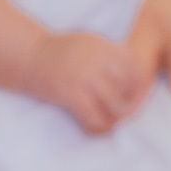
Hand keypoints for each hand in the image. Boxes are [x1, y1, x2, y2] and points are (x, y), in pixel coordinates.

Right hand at [24, 31, 151, 134]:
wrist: (30, 57)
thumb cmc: (62, 53)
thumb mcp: (89, 42)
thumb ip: (110, 52)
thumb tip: (138, 71)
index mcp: (102, 46)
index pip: (135, 66)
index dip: (140, 83)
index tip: (135, 94)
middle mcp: (96, 59)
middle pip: (129, 87)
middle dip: (130, 103)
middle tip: (125, 114)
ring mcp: (84, 76)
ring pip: (116, 105)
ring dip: (116, 118)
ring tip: (111, 123)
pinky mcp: (71, 94)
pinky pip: (95, 117)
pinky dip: (98, 127)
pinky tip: (95, 128)